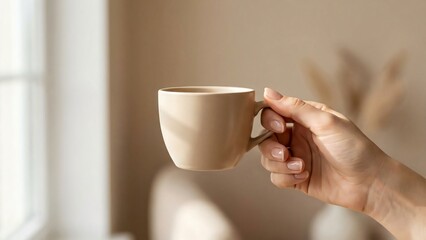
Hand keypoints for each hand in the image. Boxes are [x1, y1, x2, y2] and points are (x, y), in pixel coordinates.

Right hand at [259, 88, 387, 211]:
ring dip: (279, 164)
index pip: (272, 114)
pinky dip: (286, 177)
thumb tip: (267, 92)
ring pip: (267, 159)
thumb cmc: (354, 148)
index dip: (270, 120)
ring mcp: (296, 158)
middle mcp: (296, 137)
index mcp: (303, 119)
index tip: (280, 127)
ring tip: (301, 167)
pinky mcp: (296, 178)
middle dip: (271, 147)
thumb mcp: (325, 122)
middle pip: (265, 138)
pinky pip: (276, 177)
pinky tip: (304, 176)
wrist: (370, 183)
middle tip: (286, 153)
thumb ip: (295, 107)